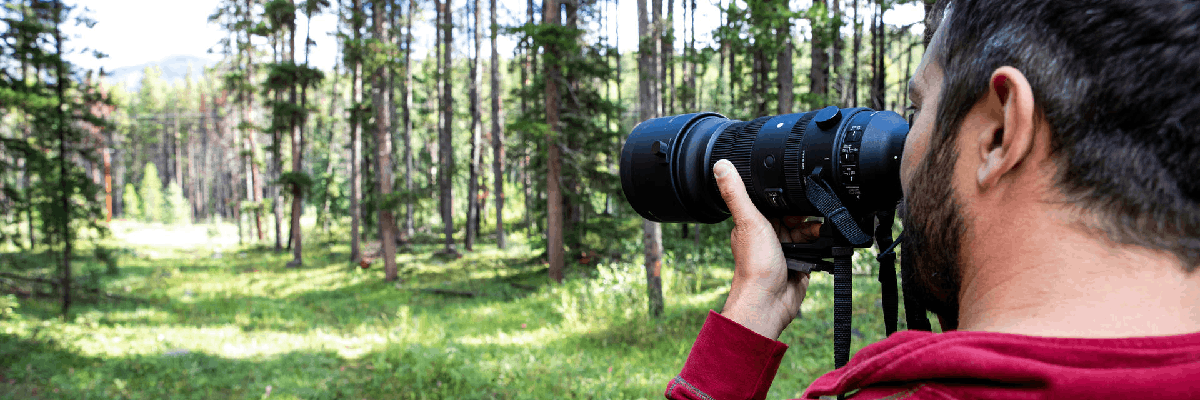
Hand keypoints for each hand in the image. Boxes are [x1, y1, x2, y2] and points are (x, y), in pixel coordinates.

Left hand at [713, 159, 821, 339]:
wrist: (769, 302)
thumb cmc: (754, 266)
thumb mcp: (747, 221)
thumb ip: (736, 193)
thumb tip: (720, 165)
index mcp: (755, 222)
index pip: (774, 200)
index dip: (787, 194)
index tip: (798, 187)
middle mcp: (771, 234)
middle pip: (795, 214)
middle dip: (807, 213)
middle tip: (812, 216)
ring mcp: (787, 249)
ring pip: (809, 230)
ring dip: (817, 230)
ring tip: (819, 233)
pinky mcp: (802, 262)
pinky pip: (818, 248)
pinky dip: (824, 244)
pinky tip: (826, 242)